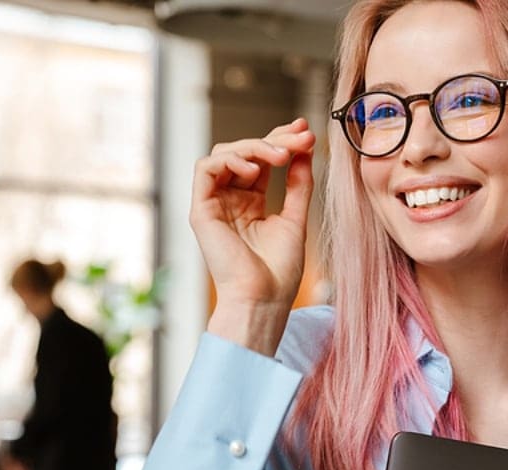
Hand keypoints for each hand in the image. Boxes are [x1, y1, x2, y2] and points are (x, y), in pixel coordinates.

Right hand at [191, 119, 315, 354]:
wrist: (263, 300)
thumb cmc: (279, 272)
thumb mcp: (296, 218)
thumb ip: (299, 184)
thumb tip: (306, 150)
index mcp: (251, 203)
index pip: (262, 161)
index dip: (282, 141)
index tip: (306, 131)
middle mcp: (230, 200)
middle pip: (245, 152)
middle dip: (274, 139)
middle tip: (301, 137)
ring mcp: (214, 204)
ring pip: (224, 154)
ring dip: (255, 146)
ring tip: (282, 156)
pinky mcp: (201, 210)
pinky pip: (205, 168)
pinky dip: (230, 159)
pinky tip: (255, 167)